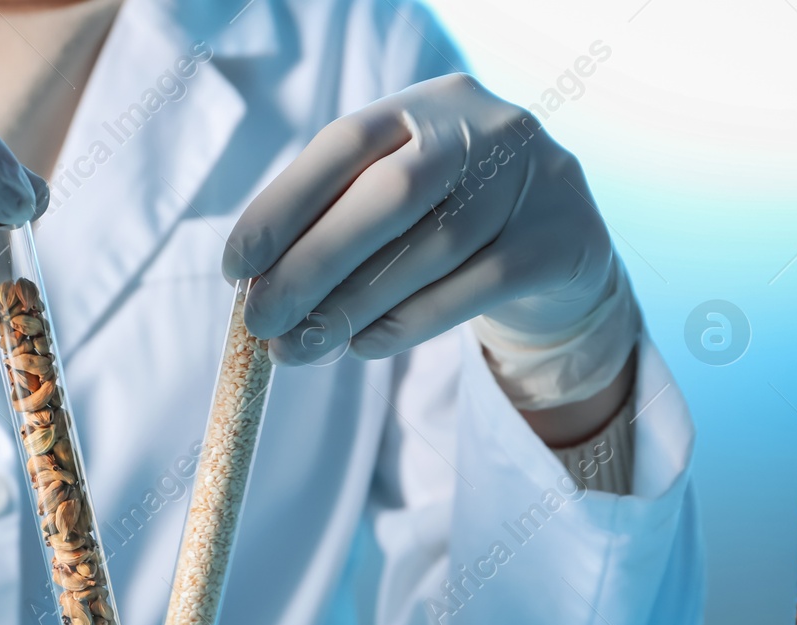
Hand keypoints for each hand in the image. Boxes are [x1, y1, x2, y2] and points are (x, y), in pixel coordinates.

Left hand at [224, 73, 614, 366]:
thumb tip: (258, 290)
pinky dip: (408, 323)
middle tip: (261, 320)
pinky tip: (364, 345)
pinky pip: (473, 289)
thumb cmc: (449, 226)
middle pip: (389, 196)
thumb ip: (335, 226)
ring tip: (299, 346)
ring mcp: (532, 179)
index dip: (282, 206)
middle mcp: (484, 129)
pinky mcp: (559, 240)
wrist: (561, 250)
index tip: (236, 266)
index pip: (343, 143)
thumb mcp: (396, 203)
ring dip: (352, 306)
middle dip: (313, 264)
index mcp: (426, 105)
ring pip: (430, 248)